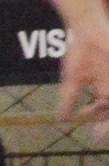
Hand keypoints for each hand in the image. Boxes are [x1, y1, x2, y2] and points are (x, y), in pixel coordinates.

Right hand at [58, 18, 108, 137]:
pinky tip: (104, 95)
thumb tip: (61, 119)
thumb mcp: (73, 80)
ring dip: (105, 107)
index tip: (94, 137)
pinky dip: (106, 96)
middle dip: (106, 121)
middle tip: (99, 132)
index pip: (105, 112)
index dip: (101, 126)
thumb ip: (68, 100)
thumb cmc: (80, 52)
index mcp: (105, 90)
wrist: (86, 29)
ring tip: (102, 105)